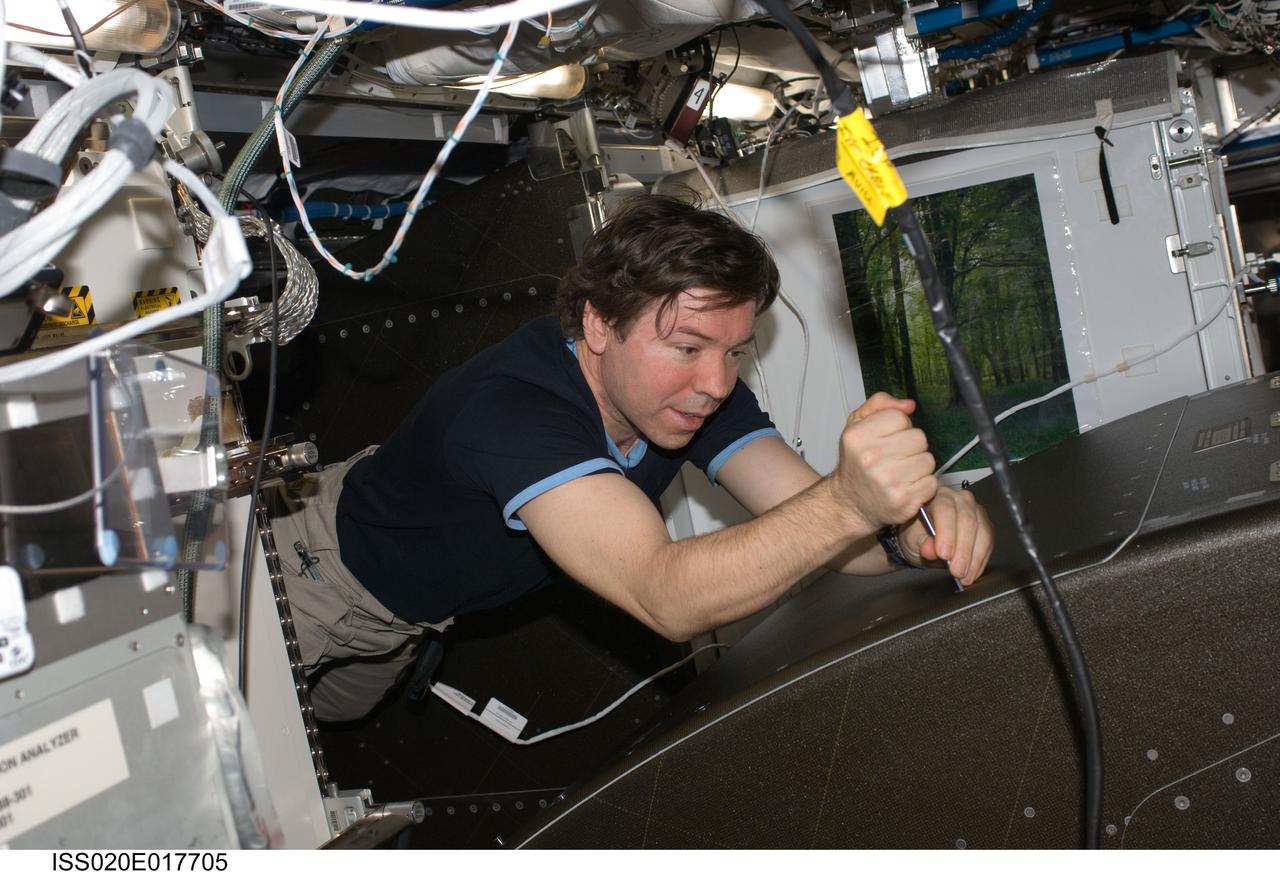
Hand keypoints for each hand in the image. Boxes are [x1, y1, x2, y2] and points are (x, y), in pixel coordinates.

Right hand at [832, 392, 937, 532]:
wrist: (850, 503)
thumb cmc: (857, 463)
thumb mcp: (856, 425)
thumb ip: (880, 404)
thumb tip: (909, 405)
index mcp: (858, 436)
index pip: (900, 417)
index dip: (898, 427)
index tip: (888, 439)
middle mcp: (871, 458)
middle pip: (918, 437)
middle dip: (911, 446)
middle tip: (896, 457)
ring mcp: (888, 481)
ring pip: (928, 460)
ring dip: (919, 466)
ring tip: (901, 472)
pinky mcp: (903, 501)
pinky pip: (931, 483)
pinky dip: (923, 486)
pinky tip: (906, 487)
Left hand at [899, 487, 992, 586]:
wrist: (924, 540)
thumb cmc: (916, 535)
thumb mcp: (912, 540)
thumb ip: (920, 543)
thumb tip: (929, 549)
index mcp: (936, 496)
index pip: (944, 509)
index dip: (946, 533)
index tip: (943, 554)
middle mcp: (958, 499)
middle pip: (967, 521)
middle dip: (963, 549)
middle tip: (957, 570)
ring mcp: (974, 510)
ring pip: (982, 531)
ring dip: (974, 558)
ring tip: (964, 576)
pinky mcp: (985, 524)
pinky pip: (989, 541)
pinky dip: (981, 560)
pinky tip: (972, 572)